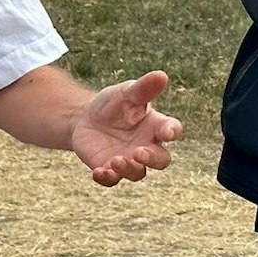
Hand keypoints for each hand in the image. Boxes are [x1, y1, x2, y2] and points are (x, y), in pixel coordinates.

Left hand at [70, 71, 182, 185]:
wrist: (85, 117)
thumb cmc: (113, 104)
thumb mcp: (126, 92)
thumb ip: (144, 88)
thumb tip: (162, 76)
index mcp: (155, 125)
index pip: (171, 130)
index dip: (172, 132)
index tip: (167, 132)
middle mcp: (146, 146)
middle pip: (161, 160)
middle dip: (152, 159)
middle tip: (138, 152)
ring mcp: (129, 160)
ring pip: (138, 174)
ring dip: (129, 169)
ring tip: (116, 160)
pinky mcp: (109, 169)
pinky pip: (112, 180)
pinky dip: (107, 178)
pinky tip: (98, 171)